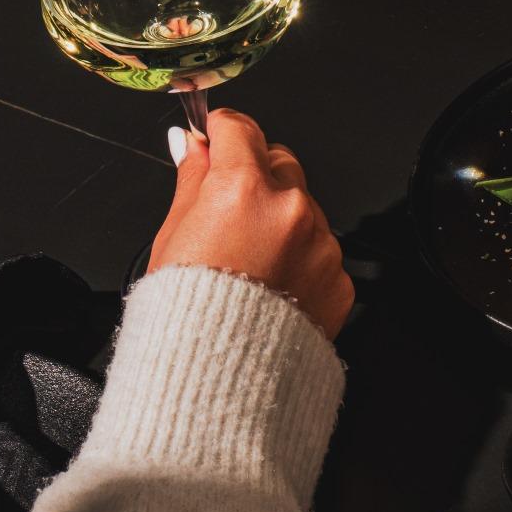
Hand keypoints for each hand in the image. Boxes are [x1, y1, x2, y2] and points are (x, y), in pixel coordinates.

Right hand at [148, 109, 353, 338]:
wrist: (218, 381)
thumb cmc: (184, 316)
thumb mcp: (172, 237)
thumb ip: (190, 179)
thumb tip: (190, 143)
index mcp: (243, 190)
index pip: (240, 130)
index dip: (223, 132)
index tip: (216, 139)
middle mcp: (290, 210)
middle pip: (279, 162)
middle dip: (256, 173)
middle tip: (227, 207)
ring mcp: (321, 244)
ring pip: (304, 207)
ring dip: (282, 219)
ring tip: (249, 262)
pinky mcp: (339, 278)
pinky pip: (322, 251)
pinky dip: (301, 259)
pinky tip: (273, 285)